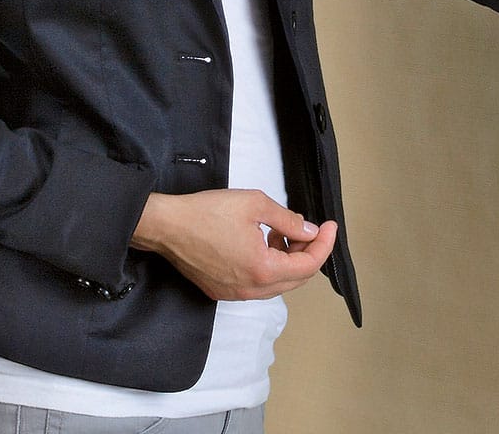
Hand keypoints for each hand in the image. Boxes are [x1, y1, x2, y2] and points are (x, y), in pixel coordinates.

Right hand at [130, 188, 337, 300]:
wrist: (167, 226)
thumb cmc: (208, 212)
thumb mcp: (255, 204)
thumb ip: (288, 219)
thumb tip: (309, 230)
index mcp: (262, 270)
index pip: (308, 266)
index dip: (324, 245)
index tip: (330, 226)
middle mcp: (250, 289)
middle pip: (295, 279)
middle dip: (309, 253)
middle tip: (313, 228)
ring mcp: (234, 293)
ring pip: (276, 283)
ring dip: (288, 259)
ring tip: (283, 230)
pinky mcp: (221, 290)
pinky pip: (257, 284)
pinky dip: (269, 266)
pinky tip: (262, 241)